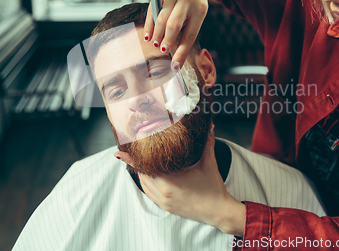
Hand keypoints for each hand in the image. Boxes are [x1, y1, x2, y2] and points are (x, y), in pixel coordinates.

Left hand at [114, 127, 245, 235]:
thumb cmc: (213, 188)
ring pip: (144, 185)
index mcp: (171, 181)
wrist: (219, 211)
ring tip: (142, 161)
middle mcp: (164, 192)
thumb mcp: (209, 163)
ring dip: (143, 174)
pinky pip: (150, 194)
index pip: (145, 167)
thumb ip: (207, 143)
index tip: (119, 153)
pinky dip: (148, 184)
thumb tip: (209, 126)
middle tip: (135, 151)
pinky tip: (151, 176)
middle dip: (139, 163)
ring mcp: (164, 202)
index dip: (131, 160)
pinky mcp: (166, 207)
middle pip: (142, 175)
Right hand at [144, 0, 207, 70]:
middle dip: (167, 42)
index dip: (181, 52)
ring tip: (154, 43)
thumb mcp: (198, 9)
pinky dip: (149, 24)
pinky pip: (152, 9)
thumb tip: (175, 49)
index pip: (190, 35)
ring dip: (157, 34)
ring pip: (162, 19)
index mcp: (200, 9)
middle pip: (174, 26)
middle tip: (162, 51)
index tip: (175, 66)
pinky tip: (148, 33)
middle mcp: (187, 0)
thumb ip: (188, 26)